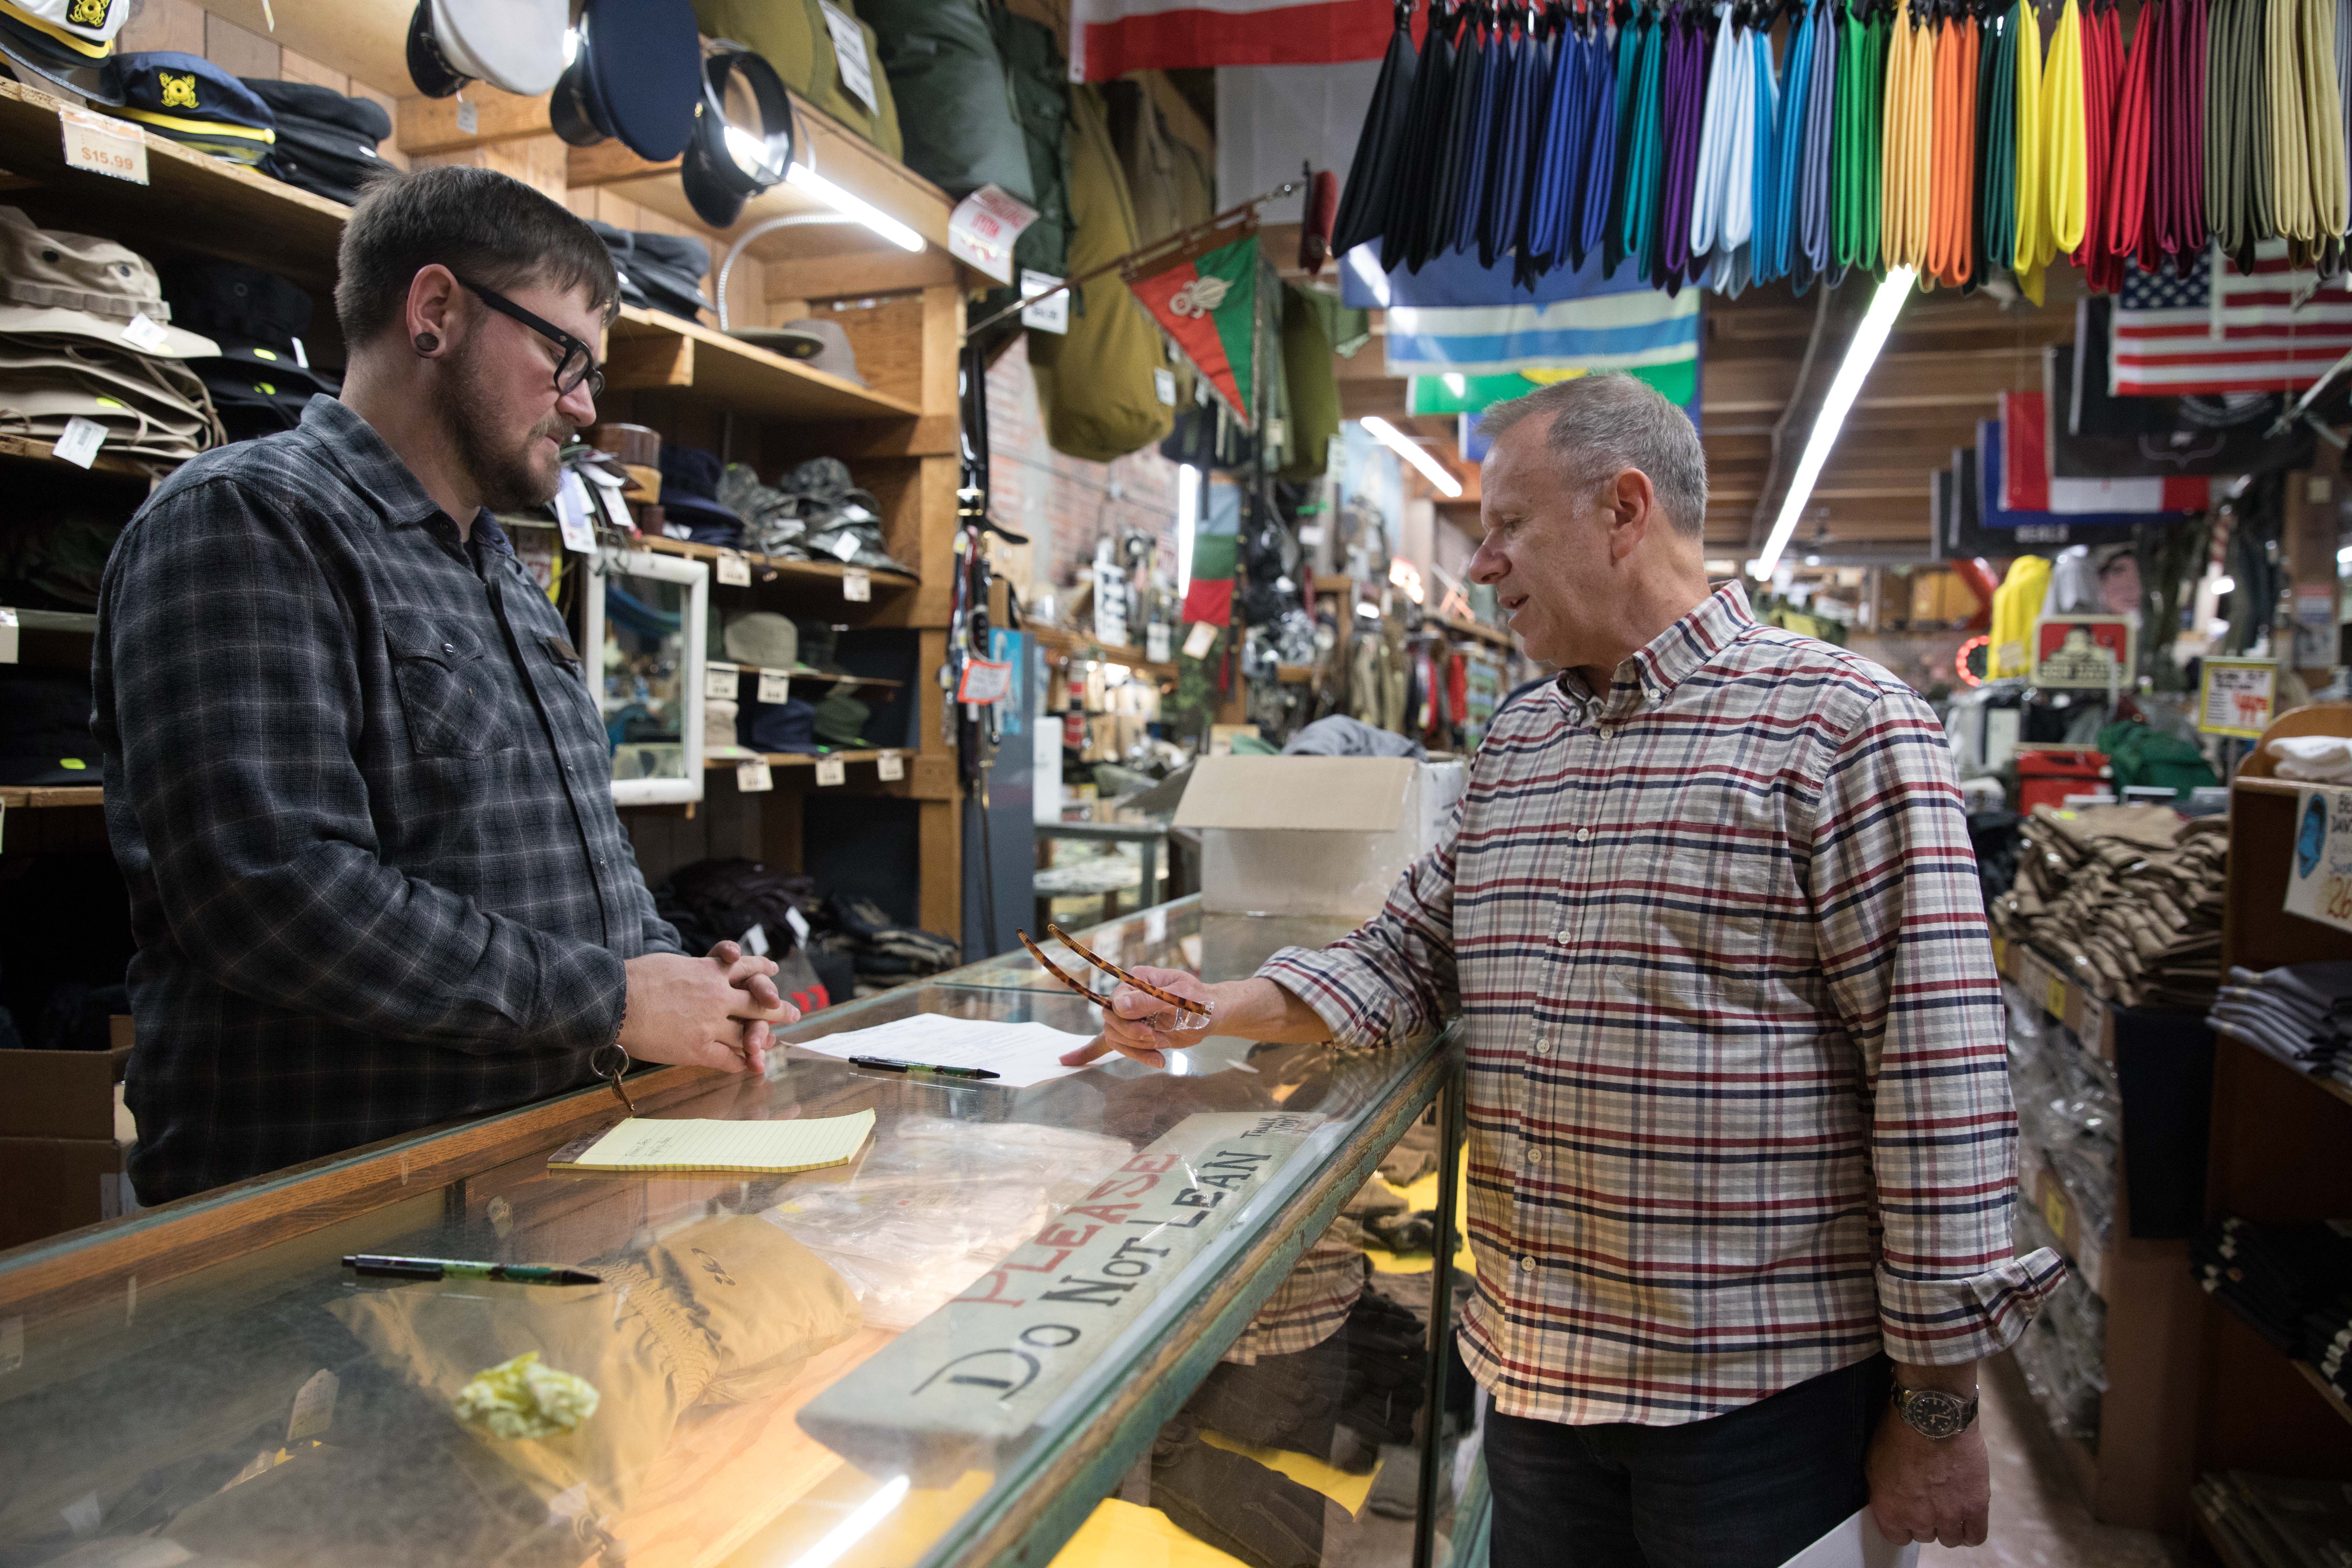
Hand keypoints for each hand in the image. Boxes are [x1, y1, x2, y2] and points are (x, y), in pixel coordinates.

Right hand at [618, 942, 796, 1074]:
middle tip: (794, 1012)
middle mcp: (718, 996)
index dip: (762, 970)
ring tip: (775, 1043)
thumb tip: (698, 972)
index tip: (773, 971)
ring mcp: (711, 1024)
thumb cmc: (635, 978)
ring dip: (763, 1040)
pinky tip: (747, 1066)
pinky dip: (741, 1063)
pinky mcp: (700, 1049)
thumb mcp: (672, 964)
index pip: (746, 967)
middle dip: (778, 1009)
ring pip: (748, 1033)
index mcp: (710, 970)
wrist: (615, 1000)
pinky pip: (729, 1059)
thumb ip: (692, 970)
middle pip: (758, 1002)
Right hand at [1059, 967, 1220, 1069]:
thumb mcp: (1180, 999)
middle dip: (1133, 1037)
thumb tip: (1118, 1004)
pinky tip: (1090, 1061)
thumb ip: (1149, 1001)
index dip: (1127, 1021)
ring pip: (1114, 1038)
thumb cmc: (1201, 1001)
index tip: (1149, 1034)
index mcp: (1138, 980)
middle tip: (1159, 1042)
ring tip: (1162, 1053)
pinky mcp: (1135, 1034)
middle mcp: (1130, 997)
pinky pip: (1112, 1044)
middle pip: (1111, 1021)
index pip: (1116, 1001)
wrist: (1213, 1015)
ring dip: (1137, 1050)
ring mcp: (1131, 1017)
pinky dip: (1107, 1053)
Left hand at [1866, 1407, 1989, 1547]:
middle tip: (1929, 1500)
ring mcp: (1948, 1515)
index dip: (1903, 1525)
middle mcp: (1919, 1519)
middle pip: (1925, 1536)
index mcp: (1891, 1510)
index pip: (1897, 1537)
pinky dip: (1971, 1531)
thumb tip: (1890, 1501)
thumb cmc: (1898, 1432)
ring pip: (1950, 1539)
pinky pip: (1976, 1536)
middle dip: (1926, 1521)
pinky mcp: (1975, 1506)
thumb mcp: (1874, 1463)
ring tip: (1949, 1506)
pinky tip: (1967, 1519)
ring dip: (1949, 1526)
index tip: (1908, 1513)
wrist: (1931, 1415)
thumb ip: (1882, 1491)